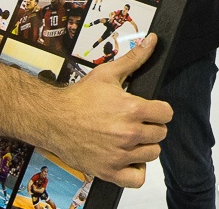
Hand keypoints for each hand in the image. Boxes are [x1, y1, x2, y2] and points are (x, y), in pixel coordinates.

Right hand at [48, 33, 171, 187]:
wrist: (52, 118)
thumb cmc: (77, 98)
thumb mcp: (108, 74)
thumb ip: (135, 59)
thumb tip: (152, 41)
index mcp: (132, 109)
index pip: (166, 114)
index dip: (159, 110)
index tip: (150, 110)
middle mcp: (128, 134)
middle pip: (160, 134)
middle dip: (151, 127)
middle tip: (135, 122)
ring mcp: (120, 154)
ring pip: (151, 154)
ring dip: (143, 147)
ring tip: (129, 138)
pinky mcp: (109, 171)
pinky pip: (136, 178)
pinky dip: (135, 170)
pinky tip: (127, 158)